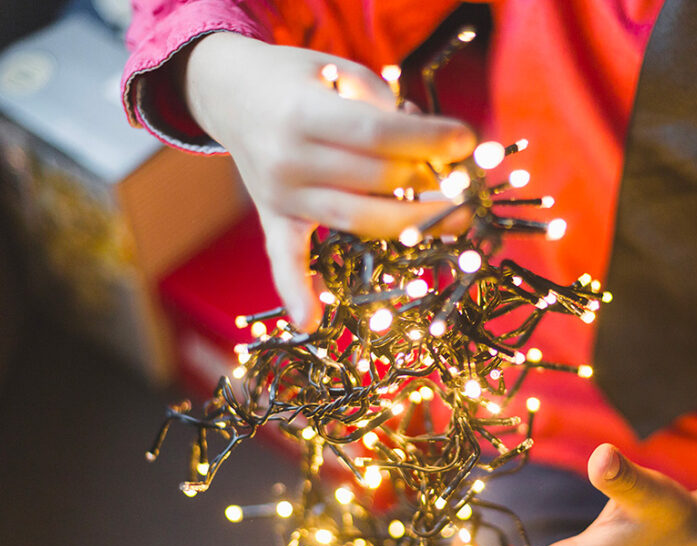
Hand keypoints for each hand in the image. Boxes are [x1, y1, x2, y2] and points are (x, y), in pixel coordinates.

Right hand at [177, 32, 476, 329]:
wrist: (230, 91)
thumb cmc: (299, 79)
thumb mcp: (339, 71)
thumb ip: (381, 107)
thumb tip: (433, 149)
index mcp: (304, 114)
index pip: (377, 135)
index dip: (427, 140)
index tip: (466, 140)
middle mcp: (289, 160)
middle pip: (374, 180)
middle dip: (428, 180)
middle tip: (466, 181)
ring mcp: (280, 195)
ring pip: (355, 219)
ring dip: (410, 224)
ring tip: (457, 221)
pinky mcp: (274, 218)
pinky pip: (284, 259)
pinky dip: (295, 291)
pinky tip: (310, 322)